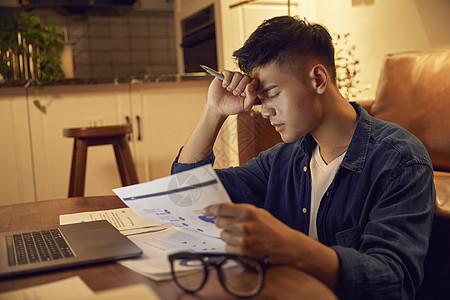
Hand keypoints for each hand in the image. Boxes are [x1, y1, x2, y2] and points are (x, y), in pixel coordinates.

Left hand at [203, 202, 339, 288]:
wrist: (287, 246)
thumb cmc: (273, 228)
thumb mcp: (259, 213)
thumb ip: (241, 211)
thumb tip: (222, 210)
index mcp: (247, 211)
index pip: (221, 208)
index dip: (211, 209)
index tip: (206, 211)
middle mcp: (244, 225)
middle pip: (219, 222)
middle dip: (223, 223)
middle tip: (231, 225)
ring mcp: (243, 240)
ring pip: (223, 236)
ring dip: (229, 236)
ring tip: (241, 236)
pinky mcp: (243, 252)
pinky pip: (228, 248)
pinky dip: (233, 247)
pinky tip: (243, 245)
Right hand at [207, 70, 258, 115]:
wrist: (218, 107)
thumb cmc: (232, 107)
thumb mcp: (245, 105)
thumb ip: (252, 97)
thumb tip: (250, 85)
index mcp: (248, 87)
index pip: (254, 81)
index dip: (249, 88)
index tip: (243, 95)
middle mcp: (242, 80)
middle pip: (246, 77)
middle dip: (240, 88)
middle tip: (235, 94)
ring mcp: (233, 77)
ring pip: (238, 74)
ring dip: (233, 85)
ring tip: (229, 90)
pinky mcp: (224, 75)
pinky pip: (228, 73)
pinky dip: (226, 81)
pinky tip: (224, 86)